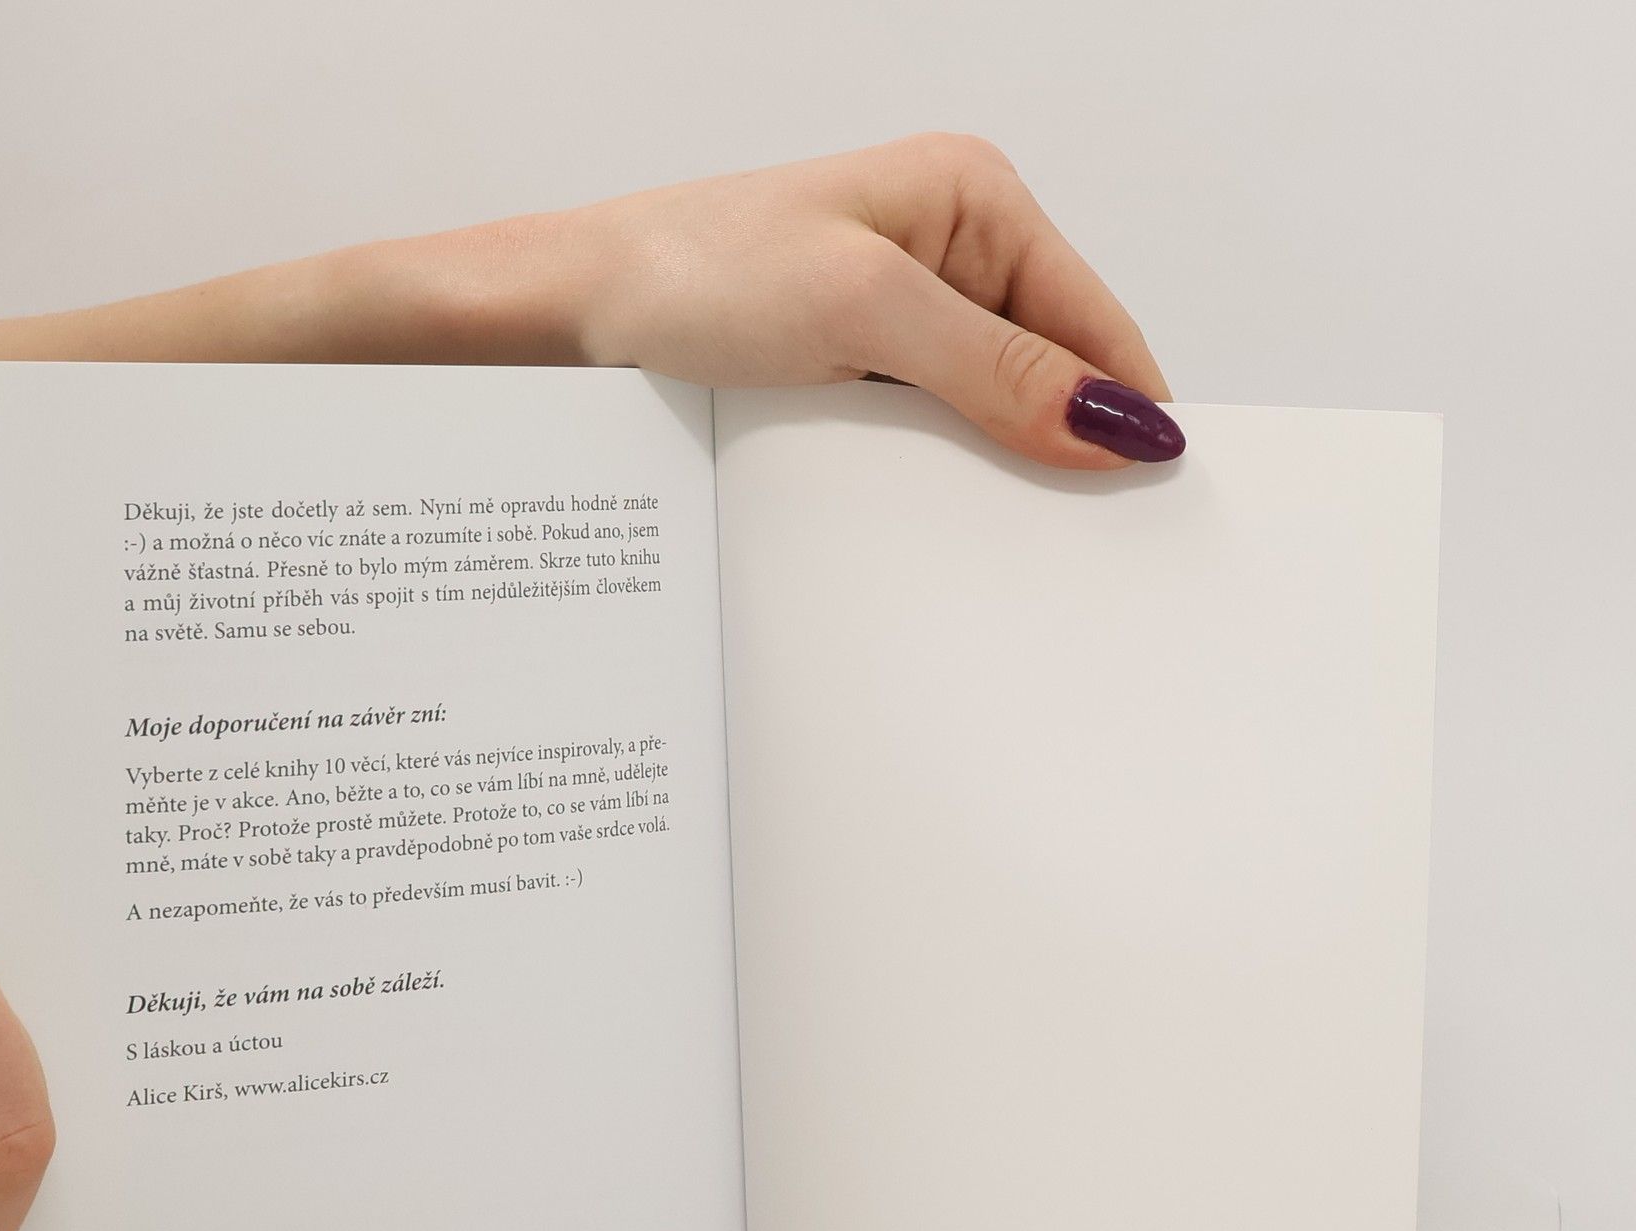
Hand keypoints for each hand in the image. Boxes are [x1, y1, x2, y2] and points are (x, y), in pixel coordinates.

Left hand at [560, 132, 1182, 467]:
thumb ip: (996, 369)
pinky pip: (928, 431)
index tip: (1149, 497)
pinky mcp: (858, 366)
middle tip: (1066, 539)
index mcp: (973, 198)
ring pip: (989, 411)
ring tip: (986, 528)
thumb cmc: (696, 271)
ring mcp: (902, 313)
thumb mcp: (864, 312)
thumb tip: (1111, 422)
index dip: (1124, 408)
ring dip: (988, 468)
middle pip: (1049, 370)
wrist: (574, 311)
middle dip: (1056, 448)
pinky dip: (932, 473)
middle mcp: (949, 250)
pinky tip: (924, 511)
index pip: (1093, 318)